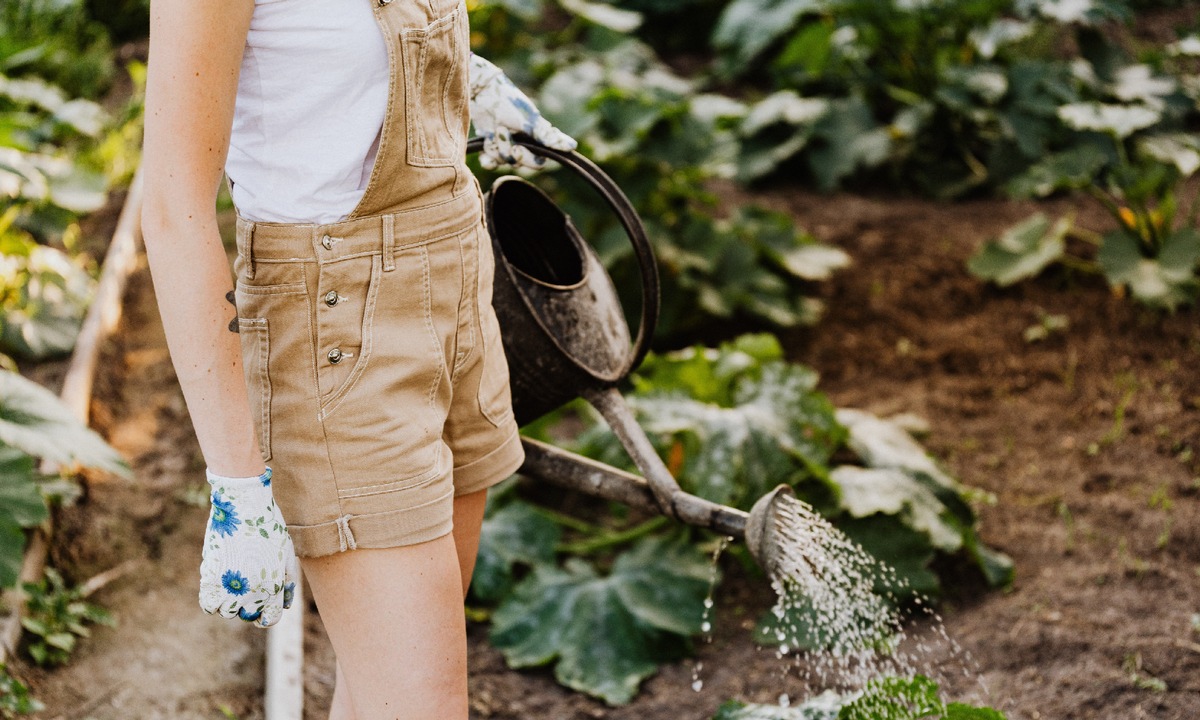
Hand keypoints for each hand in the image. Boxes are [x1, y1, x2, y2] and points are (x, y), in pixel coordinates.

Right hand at [199, 467, 298, 627]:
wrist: (243, 505)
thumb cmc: (268, 526)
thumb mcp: (286, 553)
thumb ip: (287, 581)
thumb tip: (286, 603)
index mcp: (273, 586)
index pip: (270, 619)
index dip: (267, 615)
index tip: (262, 606)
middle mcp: (252, 592)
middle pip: (247, 616)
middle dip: (249, 606)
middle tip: (247, 588)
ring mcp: (229, 587)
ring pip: (227, 611)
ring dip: (230, 602)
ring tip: (233, 582)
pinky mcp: (210, 577)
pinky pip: (208, 604)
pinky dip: (212, 599)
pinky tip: (219, 584)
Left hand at [468, 52, 576, 169]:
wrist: (482, 90)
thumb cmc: (509, 101)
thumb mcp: (530, 120)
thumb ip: (548, 136)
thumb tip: (573, 146)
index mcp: (535, 138)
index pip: (538, 162)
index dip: (527, 159)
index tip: (517, 148)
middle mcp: (522, 143)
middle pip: (518, 163)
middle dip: (508, 151)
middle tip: (501, 132)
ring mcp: (505, 145)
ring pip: (503, 161)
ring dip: (496, 148)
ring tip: (494, 129)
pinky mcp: (490, 145)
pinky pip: (490, 163)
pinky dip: (487, 158)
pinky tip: (486, 144)